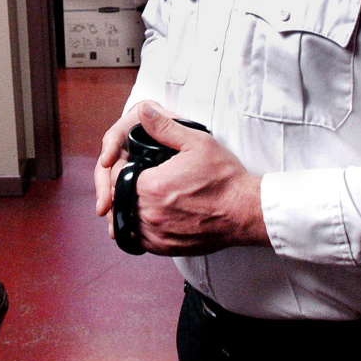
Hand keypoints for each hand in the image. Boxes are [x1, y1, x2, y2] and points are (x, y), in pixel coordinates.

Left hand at [97, 104, 268, 254]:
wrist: (245, 211)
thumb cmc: (224, 178)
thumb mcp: (196, 142)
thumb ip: (164, 127)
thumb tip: (143, 111)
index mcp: (152, 186)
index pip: (115, 177)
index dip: (118, 169)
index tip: (130, 164)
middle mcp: (150, 213)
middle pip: (117, 199)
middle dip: (121, 187)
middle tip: (136, 178)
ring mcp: (157, 234)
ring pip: (124, 221)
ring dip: (127, 208)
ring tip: (141, 196)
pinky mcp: (165, 248)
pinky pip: (138, 240)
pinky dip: (138, 227)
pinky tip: (149, 215)